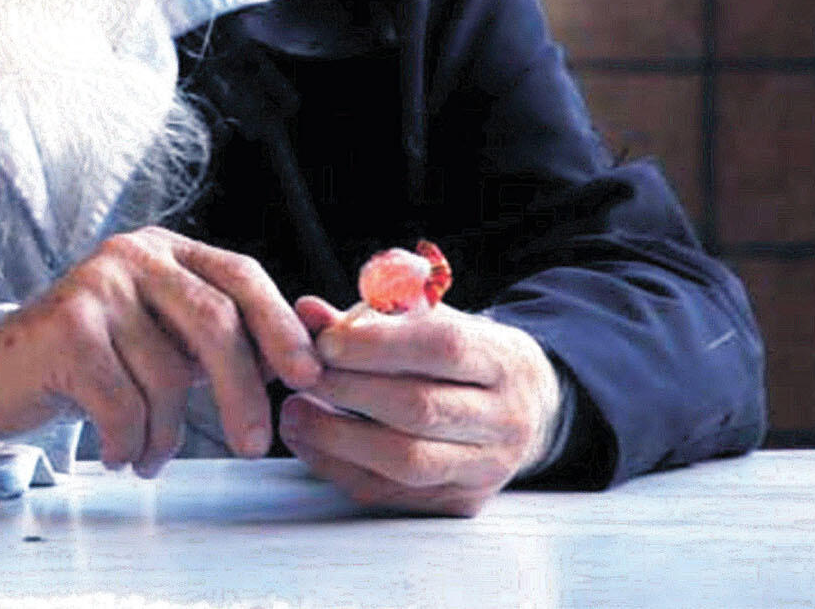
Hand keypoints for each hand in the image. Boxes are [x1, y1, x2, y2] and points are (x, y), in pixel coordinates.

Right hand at [0, 227, 320, 477]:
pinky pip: (123, 403)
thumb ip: (220, 338)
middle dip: (241, 390)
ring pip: (165, 376)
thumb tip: (302, 358)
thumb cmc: (92, 361)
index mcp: (165, 250)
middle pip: (213, 320)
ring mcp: (95, 286)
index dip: (279, 325)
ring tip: (149, 454)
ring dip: (165, 436)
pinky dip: (128, 442)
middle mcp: (131, 255)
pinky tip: (116, 452)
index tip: (306, 374)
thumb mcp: (163, 338)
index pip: (240, 275)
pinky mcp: (65, 328)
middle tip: (254, 443)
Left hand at [280, 296, 562, 516]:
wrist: (521, 409)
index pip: (443, 349)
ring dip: (338, 437)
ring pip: (407, 461)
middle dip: (349, 391)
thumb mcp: (430, 322)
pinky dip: (341, 467)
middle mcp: (504, 420)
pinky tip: (309, 441)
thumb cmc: (460, 357)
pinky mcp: (460, 503)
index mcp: (502, 361)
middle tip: (300, 375)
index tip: (325, 341)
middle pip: (422, 410)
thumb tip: (308, 311)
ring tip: (293, 411)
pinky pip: (392, 493)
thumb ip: (369, 316)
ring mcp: (485, 468)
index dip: (378, 345)